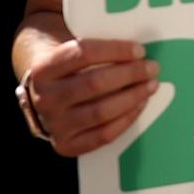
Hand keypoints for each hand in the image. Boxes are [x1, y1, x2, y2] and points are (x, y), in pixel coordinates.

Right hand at [23, 39, 158, 156]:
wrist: (42, 98)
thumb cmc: (67, 69)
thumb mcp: (69, 51)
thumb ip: (97, 48)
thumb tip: (137, 50)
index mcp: (43, 69)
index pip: (83, 53)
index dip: (115, 50)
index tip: (139, 50)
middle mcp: (44, 99)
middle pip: (94, 83)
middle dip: (130, 74)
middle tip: (151, 68)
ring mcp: (53, 125)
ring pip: (101, 112)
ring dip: (133, 97)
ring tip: (151, 85)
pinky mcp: (65, 145)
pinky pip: (103, 135)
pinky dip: (126, 119)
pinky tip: (140, 104)